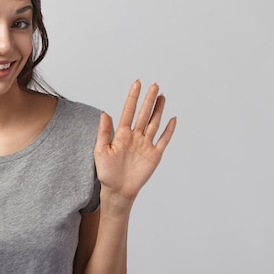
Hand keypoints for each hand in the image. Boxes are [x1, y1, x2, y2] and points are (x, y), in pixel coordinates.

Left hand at [94, 80, 176, 201]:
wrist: (117, 190)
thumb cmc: (106, 172)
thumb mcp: (101, 151)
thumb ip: (103, 132)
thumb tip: (105, 112)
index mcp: (121, 134)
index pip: (128, 111)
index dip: (133, 97)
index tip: (137, 83)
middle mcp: (135, 136)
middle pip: (144, 114)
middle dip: (148, 100)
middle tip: (154, 84)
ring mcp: (145, 145)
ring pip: (154, 123)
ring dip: (158, 110)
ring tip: (162, 96)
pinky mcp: (154, 155)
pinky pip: (163, 140)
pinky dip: (169, 130)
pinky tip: (172, 119)